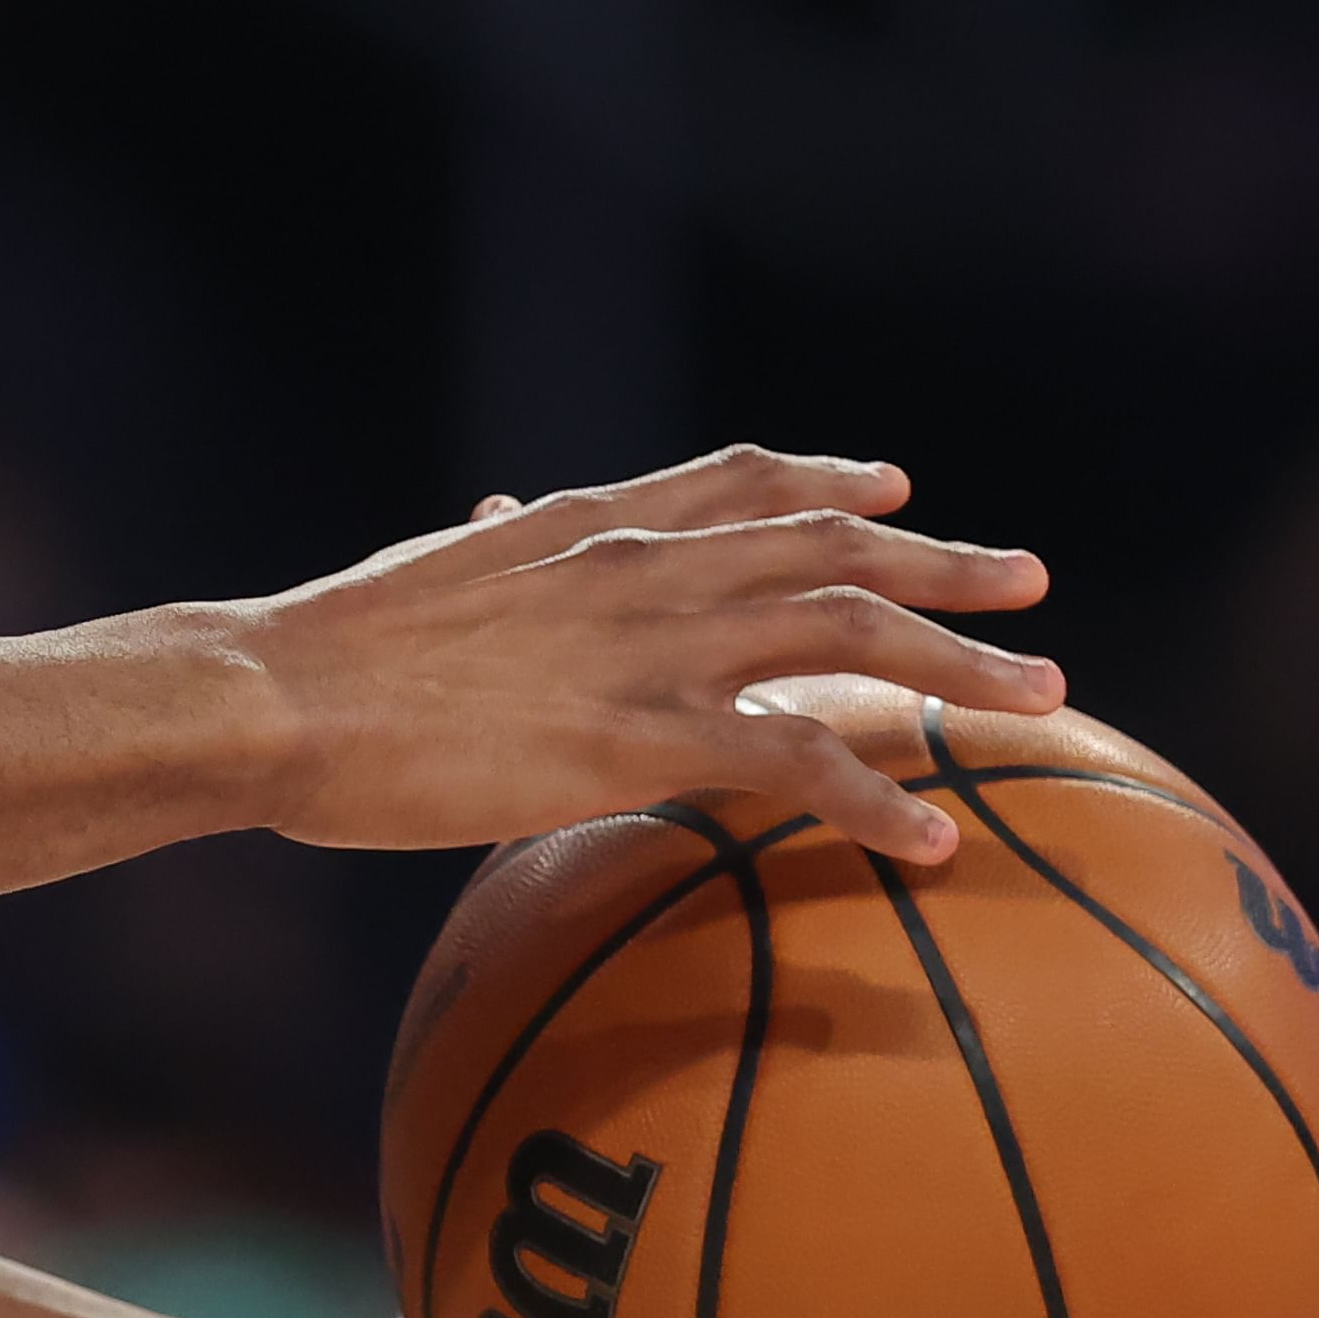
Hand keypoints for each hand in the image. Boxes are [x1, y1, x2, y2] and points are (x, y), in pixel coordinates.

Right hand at [240, 449, 1056, 866]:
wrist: (277, 693)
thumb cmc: (329, 651)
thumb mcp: (428, 574)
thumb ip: (492, 545)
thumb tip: (496, 509)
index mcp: (586, 523)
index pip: (739, 478)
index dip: (829, 479)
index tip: (897, 487)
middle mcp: (642, 565)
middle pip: (832, 546)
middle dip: (943, 563)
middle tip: (1029, 585)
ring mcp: (650, 646)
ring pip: (849, 632)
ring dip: (958, 664)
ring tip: (1041, 701)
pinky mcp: (641, 739)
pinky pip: (796, 760)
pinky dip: (878, 796)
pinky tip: (934, 839)